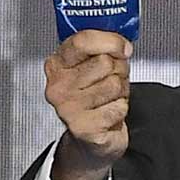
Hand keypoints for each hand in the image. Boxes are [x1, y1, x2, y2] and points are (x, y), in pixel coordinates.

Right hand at [44, 30, 132, 168]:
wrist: (91, 138)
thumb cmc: (93, 98)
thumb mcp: (91, 66)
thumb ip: (101, 48)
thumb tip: (121, 44)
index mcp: (57, 64)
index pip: (83, 41)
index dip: (110, 41)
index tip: (122, 47)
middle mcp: (58, 86)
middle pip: (104, 62)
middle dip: (118, 70)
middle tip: (110, 81)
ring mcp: (68, 108)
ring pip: (114, 83)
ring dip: (121, 91)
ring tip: (109, 98)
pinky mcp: (83, 128)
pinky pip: (118, 107)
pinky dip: (121, 109)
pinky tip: (108, 113)